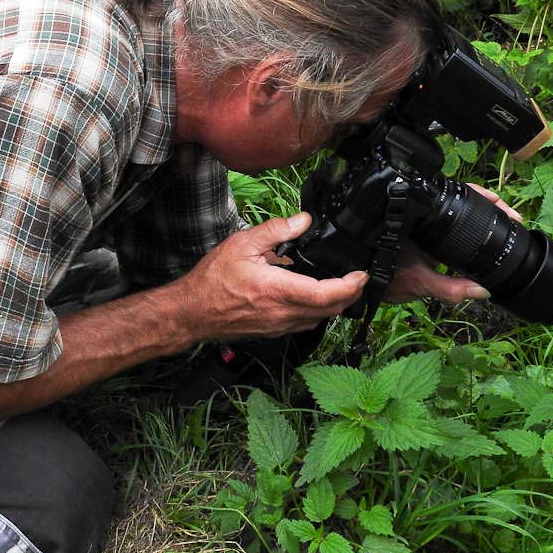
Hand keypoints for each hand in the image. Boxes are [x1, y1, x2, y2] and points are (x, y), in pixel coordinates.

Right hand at [179, 213, 368, 338]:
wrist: (192, 312)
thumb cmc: (211, 280)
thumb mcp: (242, 243)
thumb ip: (276, 230)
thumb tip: (303, 220)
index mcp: (276, 289)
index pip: (325, 294)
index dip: (350, 286)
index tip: (361, 275)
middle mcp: (281, 312)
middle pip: (330, 310)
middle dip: (350, 295)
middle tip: (358, 279)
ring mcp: (278, 326)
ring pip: (319, 320)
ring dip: (336, 305)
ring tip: (342, 287)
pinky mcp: (273, 332)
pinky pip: (305, 325)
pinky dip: (318, 313)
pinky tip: (314, 300)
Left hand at [383, 183, 522, 304]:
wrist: (366, 287)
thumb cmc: (385, 282)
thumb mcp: (420, 285)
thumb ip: (449, 288)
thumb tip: (482, 290)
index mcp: (415, 221)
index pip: (448, 198)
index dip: (475, 195)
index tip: (496, 199)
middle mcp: (417, 218)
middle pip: (455, 200)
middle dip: (483, 202)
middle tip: (508, 212)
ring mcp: (420, 224)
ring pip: (452, 210)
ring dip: (476, 211)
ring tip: (501, 216)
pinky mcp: (422, 234)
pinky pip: (447, 223)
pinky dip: (466, 225)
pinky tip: (482, 229)